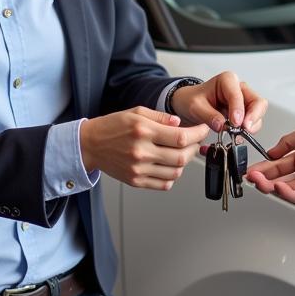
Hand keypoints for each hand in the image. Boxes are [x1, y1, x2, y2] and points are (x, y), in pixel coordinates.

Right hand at [80, 107, 208, 190]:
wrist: (90, 145)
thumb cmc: (112, 126)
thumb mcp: (136, 112)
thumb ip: (161, 117)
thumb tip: (180, 123)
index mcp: (143, 131)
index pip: (180, 137)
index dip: (198, 133)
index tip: (204, 129)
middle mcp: (141, 152)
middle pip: (181, 156)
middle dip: (195, 147)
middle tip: (197, 140)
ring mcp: (139, 169)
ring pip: (175, 172)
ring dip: (185, 162)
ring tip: (183, 151)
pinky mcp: (136, 181)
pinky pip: (164, 183)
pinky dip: (173, 175)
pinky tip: (170, 164)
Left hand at [169, 71, 267, 133]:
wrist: (188, 105)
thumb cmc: (192, 100)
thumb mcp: (194, 107)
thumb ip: (208, 115)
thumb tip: (221, 125)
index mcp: (226, 80)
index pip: (237, 94)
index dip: (238, 109)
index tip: (235, 123)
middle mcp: (238, 88)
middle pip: (256, 101)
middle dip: (253, 116)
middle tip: (246, 129)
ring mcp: (243, 100)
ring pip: (258, 111)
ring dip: (252, 124)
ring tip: (240, 134)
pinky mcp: (243, 112)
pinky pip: (253, 120)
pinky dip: (248, 129)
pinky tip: (239, 134)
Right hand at [245, 121, 294, 202]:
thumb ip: (288, 142)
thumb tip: (271, 152)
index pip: (277, 164)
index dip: (263, 168)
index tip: (251, 170)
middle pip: (279, 178)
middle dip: (264, 179)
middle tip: (252, 179)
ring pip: (288, 189)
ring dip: (273, 187)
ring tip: (262, 183)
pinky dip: (289, 193)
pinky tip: (280, 187)